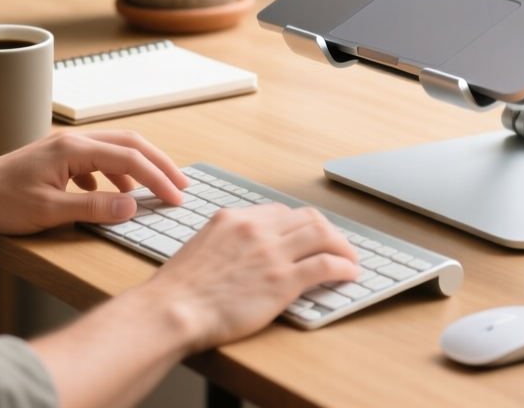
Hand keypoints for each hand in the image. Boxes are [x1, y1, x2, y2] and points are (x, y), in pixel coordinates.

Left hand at [0, 130, 188, 235]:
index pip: (129, 159)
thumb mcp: (49, 212)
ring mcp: (66, 147)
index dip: (157, 178)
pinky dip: (116, 173)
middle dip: (159, 164)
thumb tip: (132, 206)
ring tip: (155, 189)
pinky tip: (113, 194)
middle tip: (181, 185)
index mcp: (74, 149)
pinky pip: (99, 158)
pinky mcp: (59, 157)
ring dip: (139, 167)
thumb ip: (93, 208)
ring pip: (116, 148)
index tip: (176, 197)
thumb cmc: (1, 202)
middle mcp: (73, 140)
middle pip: (130, 144)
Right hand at [151, 204, 360, 350]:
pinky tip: (349, 273)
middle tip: (336, 245)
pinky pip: (326, 264)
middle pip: (307, 218)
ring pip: (323, 234)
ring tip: (350, 259)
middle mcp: (256, 229)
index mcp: (234, 219)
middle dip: (327, 231)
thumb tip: (241, 252)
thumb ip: (226, 243)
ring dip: (343, 246)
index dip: (299, 225)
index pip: (279, 212)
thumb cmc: (178, 290)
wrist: (172, 310)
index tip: (307, 236)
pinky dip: (344, 266)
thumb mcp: (201, 248)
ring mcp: (272, 252)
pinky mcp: (283, 279)